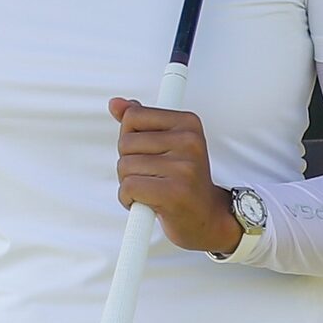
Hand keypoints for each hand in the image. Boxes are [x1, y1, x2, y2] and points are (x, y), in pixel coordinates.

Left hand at [109, 96, 242, 255]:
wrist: (207, 218)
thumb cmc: (184, 181)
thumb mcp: (166, 143)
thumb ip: (140, 121)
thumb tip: (115, 103)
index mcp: (188, 123)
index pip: (133, 116)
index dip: (130, 138)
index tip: (148, 152)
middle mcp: (189, 142)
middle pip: (125, 143)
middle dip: (128, 163)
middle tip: (151, 175)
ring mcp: (183, 167)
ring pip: (124, 166)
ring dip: (129, 183)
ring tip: (152, 189)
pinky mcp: (173, 192)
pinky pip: (128, 188)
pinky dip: (128, 199)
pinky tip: (147, 203)